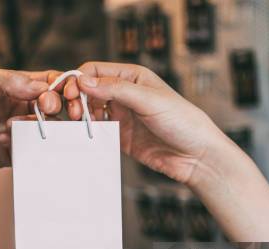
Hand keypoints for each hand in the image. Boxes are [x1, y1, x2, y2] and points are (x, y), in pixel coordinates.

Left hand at [0, 68, 61, 172]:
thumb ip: (9, 80)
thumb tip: (42, 87)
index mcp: (17, 87)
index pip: (49, 83)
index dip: (61, 86)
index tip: (62, 91)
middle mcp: (22, 109)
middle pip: (54, 107)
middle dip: (54, 106)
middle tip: (44, 107)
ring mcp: (19, 132)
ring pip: (47, 130)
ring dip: (36, 126)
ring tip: (12, 126)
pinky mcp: (13, 153)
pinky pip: (31, 152)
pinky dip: (22, 145)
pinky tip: (1, 140)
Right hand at [57, 62, 229, 184]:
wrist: (196, 156)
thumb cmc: (183, 121)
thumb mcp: (149, 100)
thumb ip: (116, 89)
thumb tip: (85, 81)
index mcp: (132, 77)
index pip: (95, 71)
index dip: (79, 80)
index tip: (71, 93)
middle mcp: (125, 94)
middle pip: (88, 90)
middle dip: (76, 99)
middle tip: (72, 112)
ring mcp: (122, 116)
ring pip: (89, 111)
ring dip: (80, 116)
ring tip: (77, 125)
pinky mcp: (121, 137)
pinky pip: (98, 131)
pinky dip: (88, 132)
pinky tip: (87, 136)